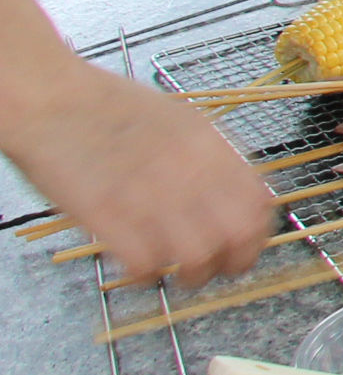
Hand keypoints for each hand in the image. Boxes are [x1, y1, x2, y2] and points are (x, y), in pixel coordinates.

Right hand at [4, 64, 274, 286]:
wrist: (53, 99)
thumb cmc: (112, 108)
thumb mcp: (181, 121)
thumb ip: (213, 157)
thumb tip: (237, 196)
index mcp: (210, 146)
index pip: (258, 205)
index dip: (256, 237)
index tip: (244, 249)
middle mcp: (188, 170)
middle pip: (237, 237)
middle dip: (231, 263)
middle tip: (214, 268)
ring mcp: (148, 193)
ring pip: (196, 258)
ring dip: (191, 275)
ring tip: (177, 272)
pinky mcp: (107, 215)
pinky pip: (144, 263)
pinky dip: (147, 275)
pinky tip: (140, 268)